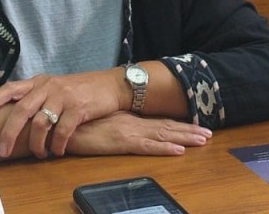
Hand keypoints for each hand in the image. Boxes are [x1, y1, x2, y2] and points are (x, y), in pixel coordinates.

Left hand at [0, 69, 124, 158]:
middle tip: (3, 151)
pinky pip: (62, 131)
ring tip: (40, 154)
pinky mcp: (78, 108)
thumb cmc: (81, 89)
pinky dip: (58, 145)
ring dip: (37, 144)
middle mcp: (48, 87)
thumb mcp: (55, 86)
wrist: (111, 85)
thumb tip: (16, 117)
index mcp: (39, 82)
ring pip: (40, 123)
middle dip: (9, 134)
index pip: (10, 89)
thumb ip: (38, 97)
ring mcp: (63, 97)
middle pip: (20, 110)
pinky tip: (58, 151)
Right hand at [67, 112, 211, 156]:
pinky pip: (147, 147)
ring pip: (163, 135)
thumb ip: (113, 123)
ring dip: (185, 137)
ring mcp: (128, 132)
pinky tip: (178, 150)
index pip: (159, 121)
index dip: (179, 124)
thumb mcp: (99, 121)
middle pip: (166, 127)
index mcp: (128, 118)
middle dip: (189, 130)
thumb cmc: (75, 121)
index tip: (197, 125)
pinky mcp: (121, 142)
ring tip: (203, 140)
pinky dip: (164, 148)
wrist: (59, 119)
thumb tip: (121, 127)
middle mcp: (132, 123)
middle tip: (209, 133)